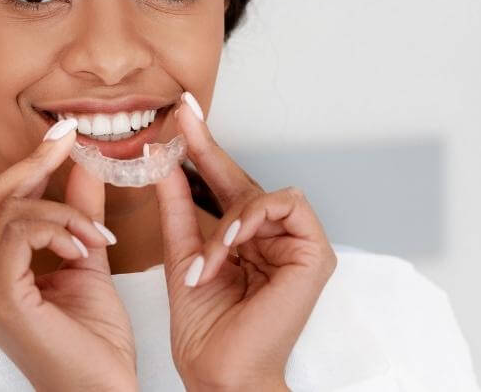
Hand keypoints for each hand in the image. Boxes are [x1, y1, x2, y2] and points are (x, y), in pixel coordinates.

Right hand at [0, 120, 136, 390]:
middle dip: (36, 163)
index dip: (29, 163)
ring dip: (64, 210)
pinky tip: (85, 247)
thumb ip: (79, 214)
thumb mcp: (87, 261)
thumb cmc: (95, 346)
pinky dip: (59, 227)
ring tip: (97, 236)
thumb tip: (82, 165)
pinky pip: (21, 232)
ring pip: (10, 210)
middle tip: (73, 141)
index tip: (64, 135)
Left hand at [154, 92, 337, 391]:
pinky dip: (254, 220)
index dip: (203, 148)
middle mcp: (275, 239)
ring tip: (209, 258)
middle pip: (243, 181)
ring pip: (263, 194)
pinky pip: (287, 206)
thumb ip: (178, 206)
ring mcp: (298, 246)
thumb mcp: (183, 254)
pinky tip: (233, 241)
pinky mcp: (316, 254)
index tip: (180, 114)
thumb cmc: (206, 330)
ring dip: (228, 221)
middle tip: (182, 117)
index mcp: (246, 240)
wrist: (219, 372)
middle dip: (209, 150)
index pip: (224, 185)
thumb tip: (165, 160)